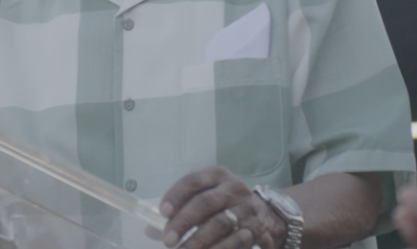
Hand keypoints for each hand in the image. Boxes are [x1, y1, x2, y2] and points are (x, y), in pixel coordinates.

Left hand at [160, 166, 285, 248]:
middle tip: (167, 240)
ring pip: (220, 224)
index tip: (162, 213)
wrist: (267, 215)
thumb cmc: (225, 205)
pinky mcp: (256, 230)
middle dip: (184, 222)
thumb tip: (150, 230)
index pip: (193, 181)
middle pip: (205, 203)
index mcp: (217, 175)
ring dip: (199, 241)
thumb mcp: (205, 198)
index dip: (176, 196)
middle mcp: (233, 188)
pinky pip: (236, 242)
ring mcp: (247, 208)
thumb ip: (180, 211)